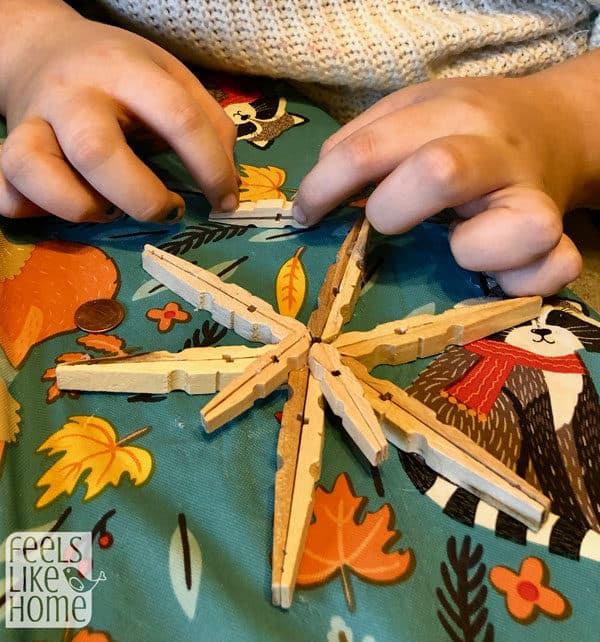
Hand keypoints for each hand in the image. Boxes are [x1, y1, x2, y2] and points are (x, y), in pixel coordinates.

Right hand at [0, 6, 237, 222]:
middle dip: (142, 199)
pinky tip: (59, 207)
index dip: (211, 169)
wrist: (44, 48)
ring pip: (34, 170)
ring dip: (81, 207)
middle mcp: (73, 93)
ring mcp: (32, 121)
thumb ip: (209, 122)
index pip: (178, 118)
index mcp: (125, 68)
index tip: (225, 202)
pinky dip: (30, 211)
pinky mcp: (7, 147)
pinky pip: (4, 192)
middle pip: (98, 153)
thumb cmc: (120, 71)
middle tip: (166, 210)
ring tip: (108, 209)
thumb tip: (227, 184)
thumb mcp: (172, 78)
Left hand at [293, 75, 585, 295]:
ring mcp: (537, 199)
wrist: (554, 125)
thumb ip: (362, 142)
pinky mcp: (562, 241)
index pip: (369, 149)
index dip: (324, 188)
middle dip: (392, 209)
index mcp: (452, 114)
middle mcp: (497, 153)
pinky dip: (523, 282)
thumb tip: (315, 197)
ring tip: (456, 245)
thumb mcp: (413, 111)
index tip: (306, 213)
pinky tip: (498, 277)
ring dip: (470, 250)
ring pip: (521, 228)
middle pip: (440, 173)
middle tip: (385, 221)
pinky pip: (554, 271)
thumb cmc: (466, 125)